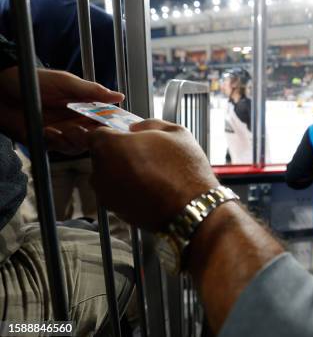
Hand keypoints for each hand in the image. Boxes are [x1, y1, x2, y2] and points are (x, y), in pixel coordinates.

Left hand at [0, 67, 123, 151]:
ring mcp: (63, 132)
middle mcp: (76, 120)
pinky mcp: (48, 141)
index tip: (115, 127)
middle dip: (92, 135)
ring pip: (79, 146)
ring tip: (61, 129)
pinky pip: (59, 148)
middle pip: (96, 136)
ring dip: (72, 140)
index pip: (107, 118)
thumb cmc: (33, 80)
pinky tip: (49, 131)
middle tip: (82, 128)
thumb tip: (119, 96)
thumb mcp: (66, 82)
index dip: (113, 124)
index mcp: (85, 106)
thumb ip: (92, 91)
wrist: (0, 90)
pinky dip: (56, 142)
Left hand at [87, 119, 219, 231]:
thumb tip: (135, 128)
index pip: (96, 134)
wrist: (191, 210)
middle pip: (103, 156)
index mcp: (109, 146)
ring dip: (125, 173)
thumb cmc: (184, 170)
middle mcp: (100, 172)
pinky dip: (130, 190)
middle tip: (146, 154)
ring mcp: (107, 195)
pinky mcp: (116, 212)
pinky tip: (152, 188)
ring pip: (110, 176)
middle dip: (119, 153)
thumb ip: (148, 124)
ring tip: (152, 173)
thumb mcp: (175, 132)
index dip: (113, 133)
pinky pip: (119, 194)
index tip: (125, 135)